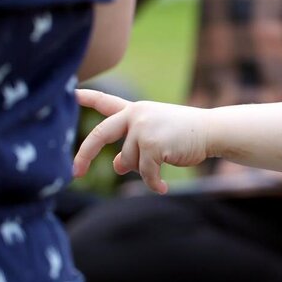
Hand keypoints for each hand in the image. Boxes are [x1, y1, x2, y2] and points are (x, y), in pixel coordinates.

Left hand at [73, 90, 209, 193]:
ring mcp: (144, 128)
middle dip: (85, 154)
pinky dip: (153, 183)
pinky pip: (145, 172)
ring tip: (162, 167)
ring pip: (129, 160)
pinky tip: (162, 188)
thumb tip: (117, 166)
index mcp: (136, 110)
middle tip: (75, 173)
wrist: (212, 130)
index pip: (106, 102)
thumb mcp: (156, 136)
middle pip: (100, 134)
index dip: (86, 98)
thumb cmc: (186, 134)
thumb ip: (133, 147)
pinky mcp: (152, 144)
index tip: (69, 93)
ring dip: (144, 169)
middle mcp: (136, 115)